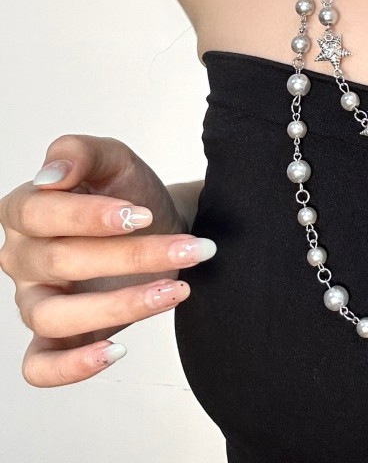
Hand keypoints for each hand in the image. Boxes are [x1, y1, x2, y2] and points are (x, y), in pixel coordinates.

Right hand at [0, 134, 215, 386]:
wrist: (161, 224)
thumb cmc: (130, 192)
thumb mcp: (115, 160)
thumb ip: (81, 153)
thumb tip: (49, 175)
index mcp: (26, 211)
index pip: (40, 214)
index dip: (90, 217)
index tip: (143, 215)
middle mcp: (23, 258)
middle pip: (61, 262)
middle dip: (133, 256)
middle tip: (190, 249)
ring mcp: (35, 301)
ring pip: (55, 316)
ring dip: (121, 306)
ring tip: (177, 290)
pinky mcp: (54, 338)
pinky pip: (39, 367)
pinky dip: (72, 368)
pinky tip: (117, 349)